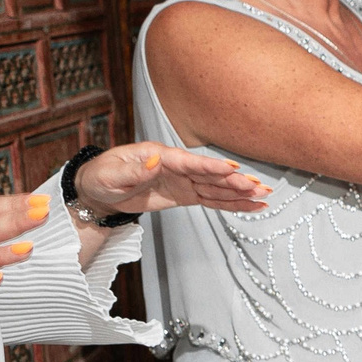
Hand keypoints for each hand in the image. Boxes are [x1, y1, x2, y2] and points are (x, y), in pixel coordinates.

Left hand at [72, 145, 270, 217]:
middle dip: (234, 181)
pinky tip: (250, 206)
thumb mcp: (111, 174)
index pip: (190, 162)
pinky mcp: (184, 196)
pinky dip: (230, 204)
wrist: (97, 191)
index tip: (232, 168)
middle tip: (257, 186)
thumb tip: (156, 160)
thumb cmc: (101, 177)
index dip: (211, 166)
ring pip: (216, 188)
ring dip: (240, 192)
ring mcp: (183, 181)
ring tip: (264, 195)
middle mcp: (176, 166)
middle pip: (210, 175)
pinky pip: (211, 200)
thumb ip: (135, 170)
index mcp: (159, 156)